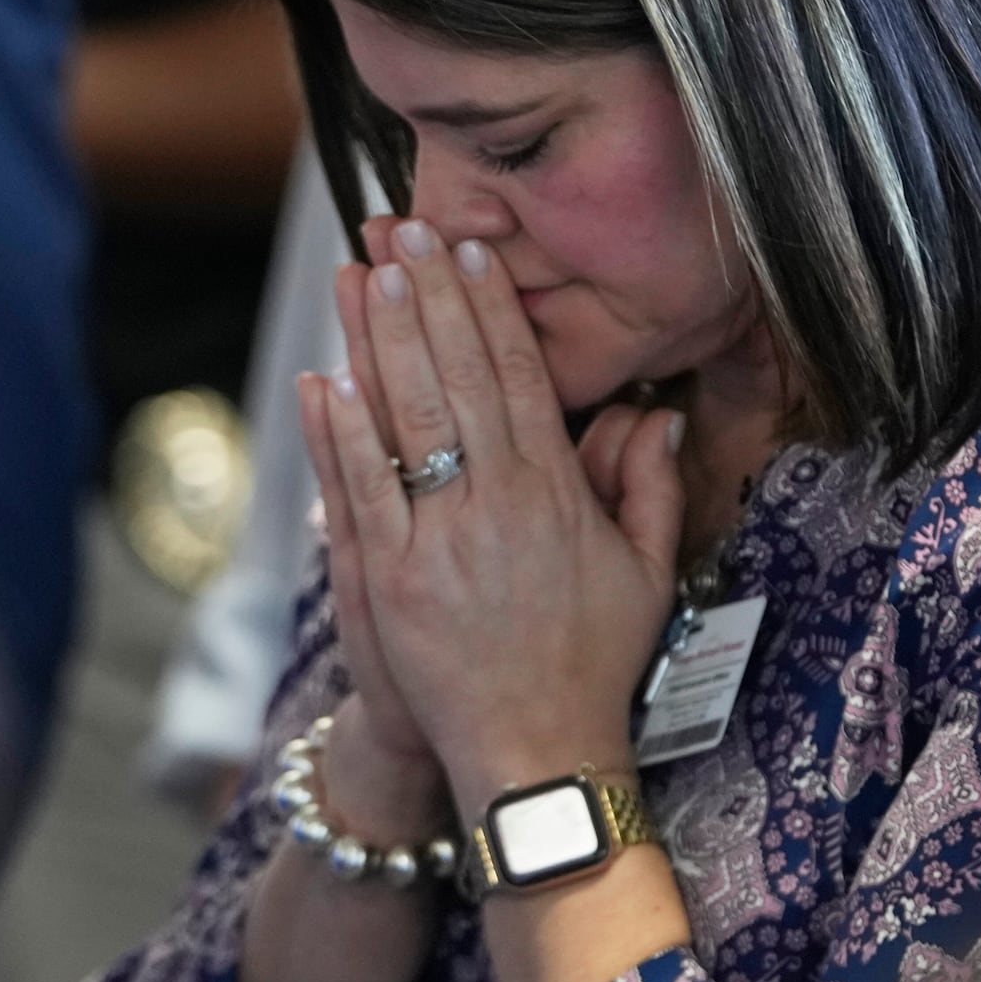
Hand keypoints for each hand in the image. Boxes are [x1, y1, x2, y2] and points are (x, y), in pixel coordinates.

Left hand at [309, 215, 684, 809]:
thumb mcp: (648, 574)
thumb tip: (655, 414)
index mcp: (556, 497)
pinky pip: (362, 492)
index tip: (474, 251)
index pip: (519, 379)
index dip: (493, 309)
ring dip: (380, 340)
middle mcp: (497, 508)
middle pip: (457, 379)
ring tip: (364, 272)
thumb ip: (651, 489)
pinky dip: (341, 434)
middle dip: (429, 296)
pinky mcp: (390, 582)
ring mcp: (439, 543)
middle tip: (406, 228)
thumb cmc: (591, 663)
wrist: (535, 753)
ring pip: (405, 421)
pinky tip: (325, 378)